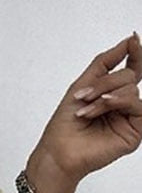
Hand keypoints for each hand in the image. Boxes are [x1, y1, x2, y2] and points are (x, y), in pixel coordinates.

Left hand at [33, 32, 141, 188]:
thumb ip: (106, 61)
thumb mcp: (83, 83)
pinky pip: (137, 106)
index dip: (134, 54)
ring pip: (132, 90)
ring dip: (104, 97)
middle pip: (129, 76)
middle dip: (104, 83)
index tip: (133, 40)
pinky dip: (118, 103)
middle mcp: (123, 106)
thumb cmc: (64, 125)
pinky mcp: (134, 133)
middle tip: (83, 96)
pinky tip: (102, 107)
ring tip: (86, 111)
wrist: (58, 151)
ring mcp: (130, 119)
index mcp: (112, 94)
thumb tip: (129, 40)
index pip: (131, 70)